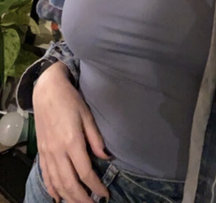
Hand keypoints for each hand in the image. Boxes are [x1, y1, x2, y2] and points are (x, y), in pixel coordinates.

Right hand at [33, 62, 109, 201]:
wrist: (47, 91)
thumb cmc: (70, 100)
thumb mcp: (87, 116)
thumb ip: (96, 139)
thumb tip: (107, 157)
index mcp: (72, 142)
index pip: (85, 172)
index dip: (95, 186)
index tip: (104, 194)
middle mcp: (58, 151)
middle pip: (69, 183)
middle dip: (82, 198)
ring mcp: (47, 153)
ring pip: (57, 183)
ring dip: (68, 197)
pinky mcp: (41, 151)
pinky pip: (45, 175)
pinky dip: (51, 188)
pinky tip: (58, 196)